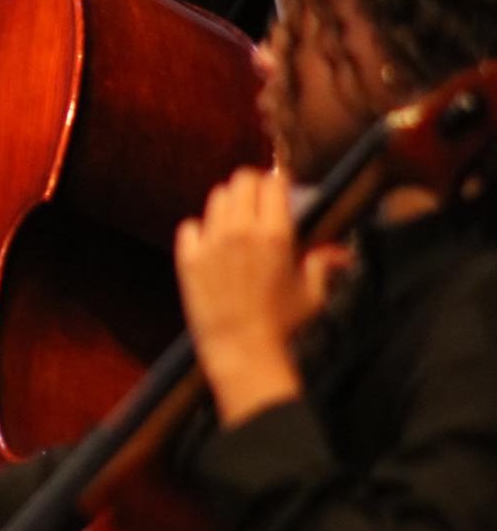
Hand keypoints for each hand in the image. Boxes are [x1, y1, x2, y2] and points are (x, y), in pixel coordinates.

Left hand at [174, 168, 333, 425]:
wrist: (242, 351)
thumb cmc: (281, 325)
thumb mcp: (311, 295)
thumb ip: (323, 266)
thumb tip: (341, 255)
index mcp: (276, 234)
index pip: (273, 182)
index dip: (277, 182)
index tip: (279, 189)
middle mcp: (242, 230)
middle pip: (242, 179)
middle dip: (252, 186)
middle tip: (257, 201)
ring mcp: (212, 241)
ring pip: (216, 197)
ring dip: (228, 205)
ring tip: (234, 222)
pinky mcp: (189, 257)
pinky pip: (190, 226)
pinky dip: (199, 231)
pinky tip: (209, 246)